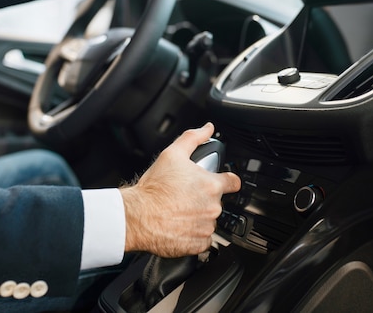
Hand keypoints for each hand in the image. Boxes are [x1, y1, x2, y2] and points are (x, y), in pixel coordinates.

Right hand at [120, 122, 240, 257]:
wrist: (138, 216)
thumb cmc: (154, 189)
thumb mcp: (172, 154)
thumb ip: (193, 138)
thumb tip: (207, 128)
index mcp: (211, 186)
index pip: (234, 182)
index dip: (227, 180)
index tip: (221, 182)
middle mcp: (213, 207)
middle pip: (217, 201)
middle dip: (204, 199)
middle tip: (185, 196)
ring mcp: (206, 227)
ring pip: (209, 220)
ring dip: (199, 217)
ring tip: (180, 211)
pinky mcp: (198, 244)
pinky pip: (203, 239)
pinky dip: (194, 234)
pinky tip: (180, 226)